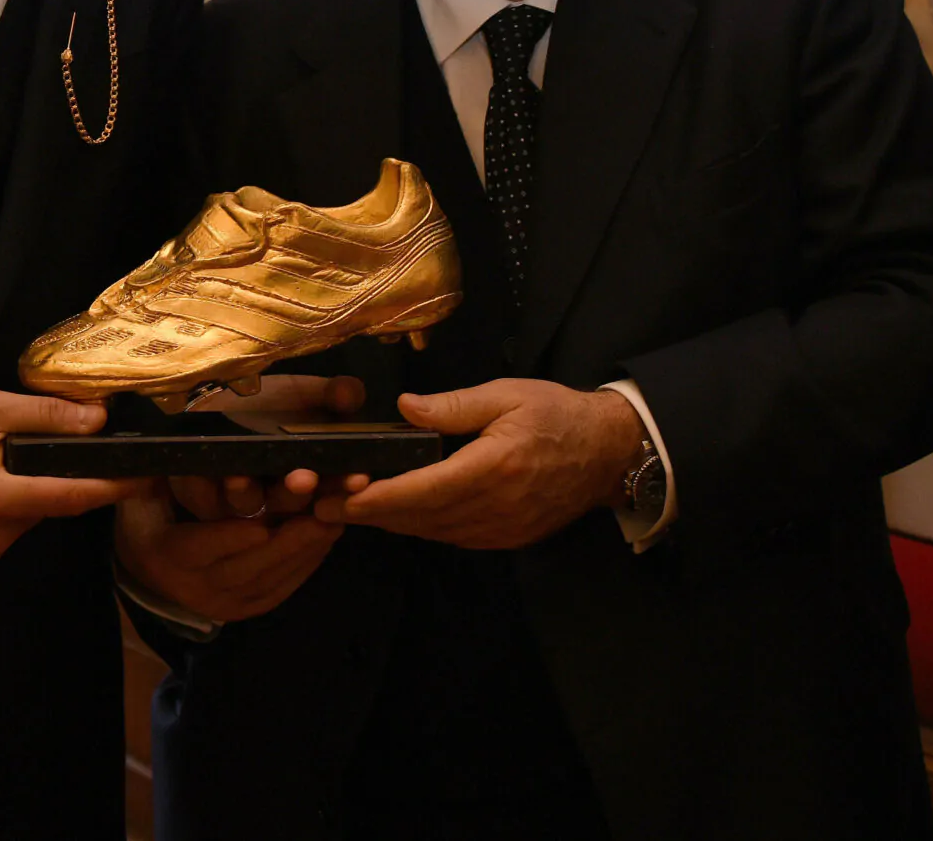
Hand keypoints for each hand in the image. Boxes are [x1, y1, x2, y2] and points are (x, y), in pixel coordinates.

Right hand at [0, 386, 139, 566]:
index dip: (114, 488)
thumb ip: (45, 415)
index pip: (71, 497)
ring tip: (15, 452)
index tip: (148, 477)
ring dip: (41, 485)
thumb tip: (99, 420)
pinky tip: (0, 473)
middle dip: (69, 474)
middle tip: (72, 439)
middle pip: (56, 504)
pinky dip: (21, 497)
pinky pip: (16, 522)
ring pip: (37, 513)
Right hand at [115, 489, 343, 622]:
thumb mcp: (145, 493)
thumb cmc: (152, 514)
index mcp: (165, 555)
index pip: (198, 547)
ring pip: (268, 580)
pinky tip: (326, 538)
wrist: (150, 566)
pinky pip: (280, 588)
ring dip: (304, 551)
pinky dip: (306, 564)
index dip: (229, 538)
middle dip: (286, 542)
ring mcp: (224, 604)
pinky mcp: (248, 608)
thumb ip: (159, 476)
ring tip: (333, 521)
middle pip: (244, 568)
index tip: (262, 525)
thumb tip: (179, 452)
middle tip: (319, 517)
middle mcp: (194, 588)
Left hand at [178, 373, 366, 520]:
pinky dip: (205, 489)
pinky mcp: (202, 496)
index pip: (333, 489)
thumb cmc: (270, 399)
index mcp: (309, 476)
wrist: (221, 393)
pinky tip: (205, 475)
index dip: (345, 486)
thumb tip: (350, 394)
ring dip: (247, 494)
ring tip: (241, 479)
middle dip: (297, 494)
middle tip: (305, 480)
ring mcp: (240, 500)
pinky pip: (203, 500)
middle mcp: (277, 496)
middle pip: (291, 505)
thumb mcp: (305, 393)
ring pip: (247, 506)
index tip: (357, 478)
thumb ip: (333, 394)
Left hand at [319, 379, 640, 550]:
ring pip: (432, 532)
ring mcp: (502, 529)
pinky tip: (401, 513)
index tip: (339, 498)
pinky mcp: (507, 538)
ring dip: (393, 523)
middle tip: (324, 505)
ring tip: (353, 508)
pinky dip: (423, 526)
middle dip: (370, 514)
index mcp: (492, 468)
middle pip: (418, 518)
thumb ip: (452, 406)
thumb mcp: (506, 394)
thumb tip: (404, 408)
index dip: (375, 499)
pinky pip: (454, 537)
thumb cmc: (556, 413)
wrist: (608, 451)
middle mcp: (494, 507)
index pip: (420, 491)